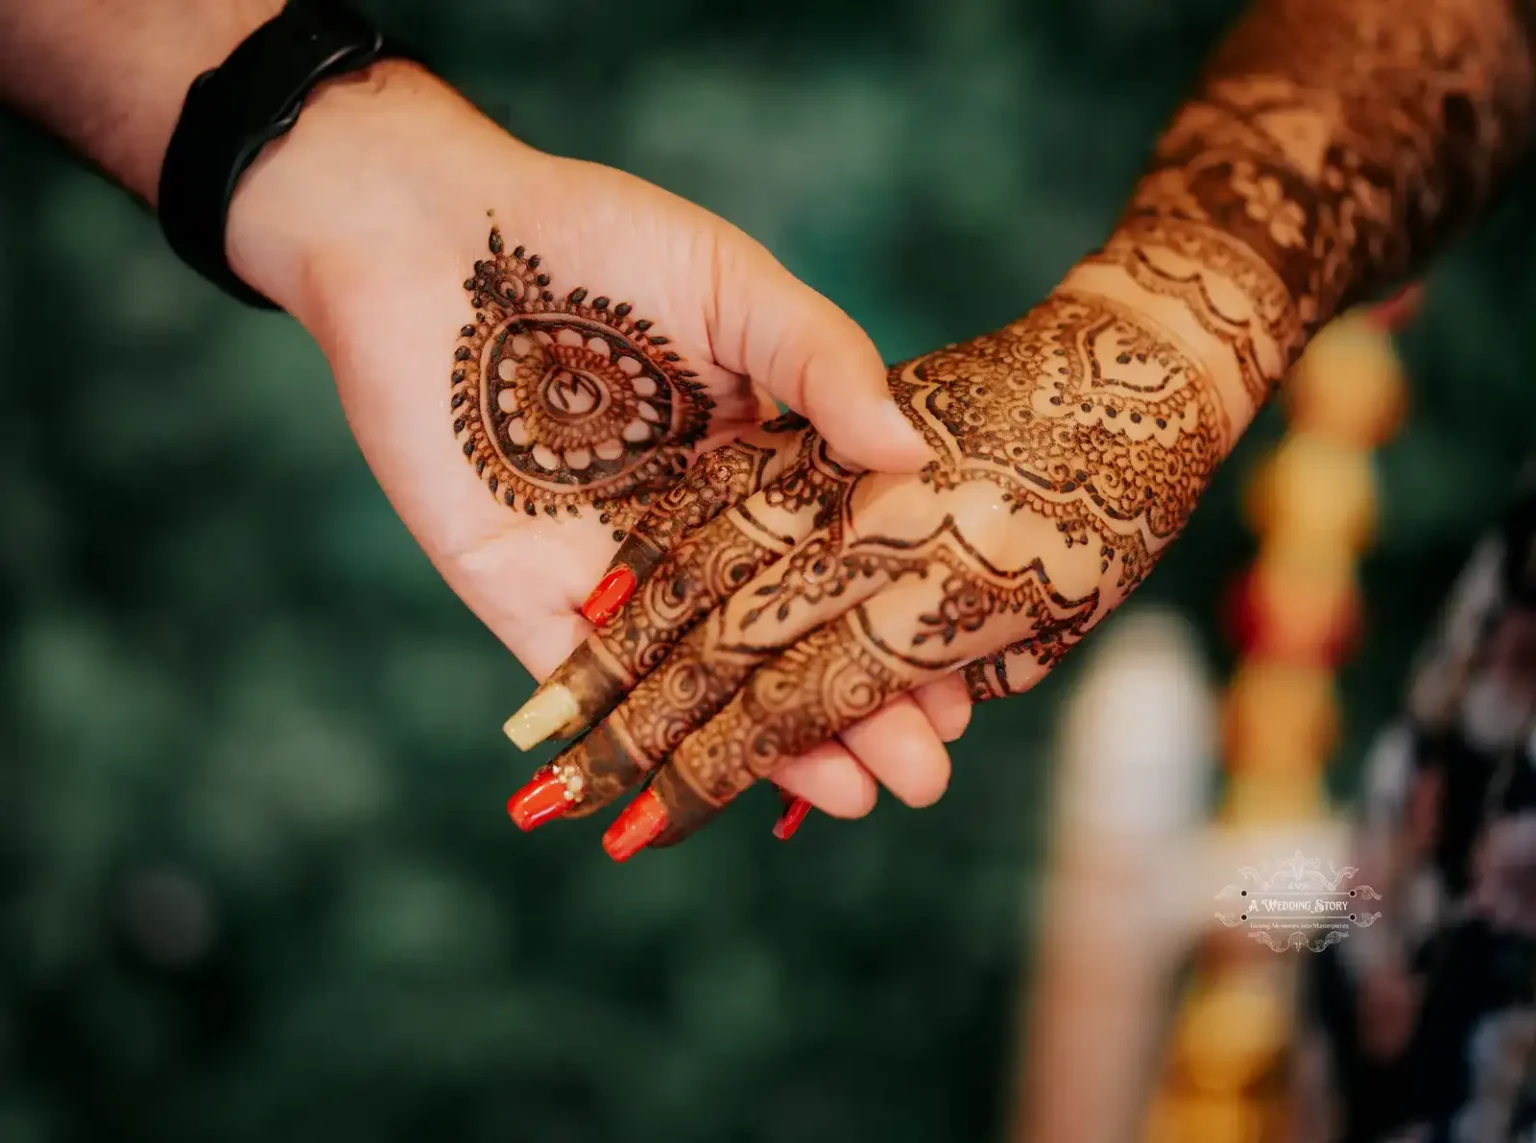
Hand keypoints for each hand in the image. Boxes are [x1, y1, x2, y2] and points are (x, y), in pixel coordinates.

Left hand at [508, 245, 1247, 858]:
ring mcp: (605, 566)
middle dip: (851, 703)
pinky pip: (581, 678)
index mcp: (748, 459)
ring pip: (694, 675)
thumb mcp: (734, 286)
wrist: (432, 230)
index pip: (835, 560)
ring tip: (853, 795)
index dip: (895, 619)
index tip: (965, 677)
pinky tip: (707, 777)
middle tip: (926, 773)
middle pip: (776, 635)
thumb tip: (915, 457)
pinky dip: (637, 732)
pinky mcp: (518, 589)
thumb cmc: (592, 235)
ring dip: (767, 741)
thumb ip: (822, 364)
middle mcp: (686, 527)